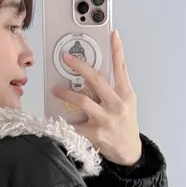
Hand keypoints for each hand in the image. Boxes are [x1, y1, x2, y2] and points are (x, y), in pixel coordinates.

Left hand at [53, 30, 141, 166]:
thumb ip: (117, 86)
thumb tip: (98, 71)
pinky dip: (64, 121)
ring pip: (83, 101)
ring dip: (66, 94)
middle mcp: (117, 104)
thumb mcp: (128, 102)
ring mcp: (106, 119)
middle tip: (66, 58)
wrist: (130, 152)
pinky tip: (55, 118)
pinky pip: (75, 124)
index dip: (117, 50)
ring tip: (56, 90)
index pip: (121, 68)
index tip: (112, 33)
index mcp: (125, 94)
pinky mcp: (95, 133)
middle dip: (80, 66)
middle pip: (96, 80)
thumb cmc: (126, 124)